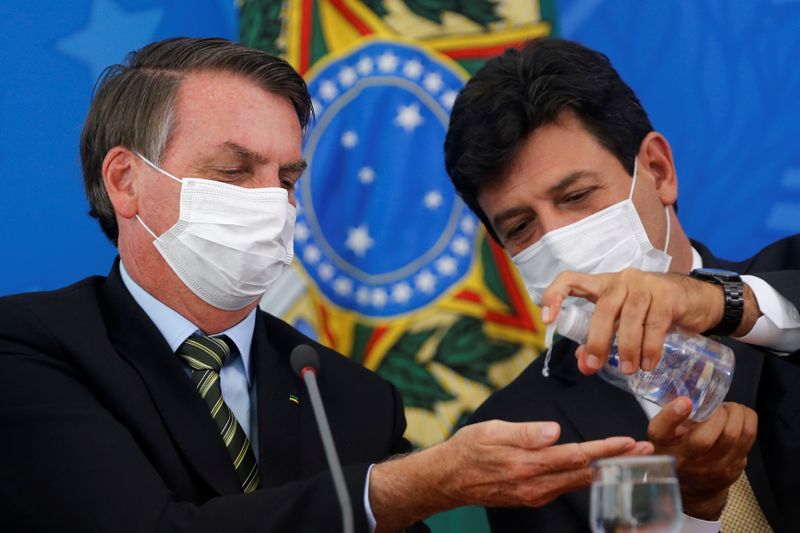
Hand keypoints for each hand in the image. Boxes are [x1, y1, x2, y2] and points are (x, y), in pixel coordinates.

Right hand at [369, 420, 653, 531]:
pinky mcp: (532, 497)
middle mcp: (536, 484)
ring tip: (630, 457)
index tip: (630, 442)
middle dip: (618, 461)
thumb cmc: (467, 450)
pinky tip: (595, 468)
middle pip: (585, 472)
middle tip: (647, 450)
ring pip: (578, 481)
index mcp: (529, 465)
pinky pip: (565, 486)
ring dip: (606, 469)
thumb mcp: (491, 431)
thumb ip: (524, 432)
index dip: (606, 449)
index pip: (577, 456)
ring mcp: (535, 494)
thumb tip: (554, 431)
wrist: (447, 479)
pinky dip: (586, 476)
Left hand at [540, 268, 758, 374]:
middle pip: (603, 308)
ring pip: (630, 317)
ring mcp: (646, 285)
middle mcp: (621, 280)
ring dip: (626, 347)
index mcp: (603, 284)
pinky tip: (649, 363)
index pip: (570, 279)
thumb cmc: (651, 312)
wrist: (697, 300)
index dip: (554, 296)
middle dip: (597, 340)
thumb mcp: (623, 325)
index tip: (548, 321)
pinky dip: (650, 347)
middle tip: (595, 366)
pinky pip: (655, 323)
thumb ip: (600, 342)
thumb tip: (584, 365)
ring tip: (628, 369)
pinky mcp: (668, 295)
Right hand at [648, 398, 757, 519]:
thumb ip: (672, 418)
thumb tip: (692, 396)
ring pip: (733, 435)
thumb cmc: (676, 453)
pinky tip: (739, 417)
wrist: (693, 490)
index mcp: (662, 446)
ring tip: (730, 409)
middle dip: (716, 413)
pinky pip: (748, 438)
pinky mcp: (733, 469)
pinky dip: (747, 420)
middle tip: (717, 406)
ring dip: (736, 414)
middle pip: (704, 438)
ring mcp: (711, 468)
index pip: (661, 432)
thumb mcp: (664, 437)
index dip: (672, 415)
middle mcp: (684, 461)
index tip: (685, 401)